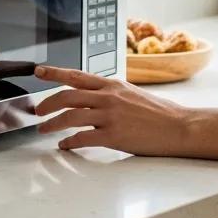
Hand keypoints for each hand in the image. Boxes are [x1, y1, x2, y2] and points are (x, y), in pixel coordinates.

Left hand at [33, 65, 189, 152]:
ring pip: (70, 116)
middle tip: (38, 111)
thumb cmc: (158, 112)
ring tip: (44, 129)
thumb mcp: (130, 93)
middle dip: (47, 103)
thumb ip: (109, 93)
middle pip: (67, 95)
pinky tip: (65, 145)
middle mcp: (108, 97)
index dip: (54, 72)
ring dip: (52, 124)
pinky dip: (69, 142)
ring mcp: (110, 116)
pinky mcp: (114, 135)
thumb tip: (91, 96)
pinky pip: (83, 138)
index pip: (76, 75)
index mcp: (112, 85)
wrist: (179, 127)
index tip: (38, 71)